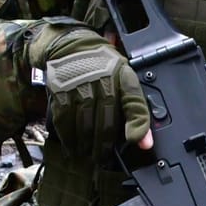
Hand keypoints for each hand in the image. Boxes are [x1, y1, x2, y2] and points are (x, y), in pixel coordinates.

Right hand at [27, 24, 151, 155]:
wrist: (74, 47)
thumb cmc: (104, 69)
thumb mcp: (125, 82)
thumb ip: (136, 111)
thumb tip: (145, 143)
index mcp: (121, 78)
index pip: (134, 103)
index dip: (138, 125)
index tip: (136, 143)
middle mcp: (101, 82)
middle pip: (105, 123)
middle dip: (104, 146)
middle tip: (102, 159)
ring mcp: (78, 87)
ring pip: (84, 126)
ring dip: (85, 145)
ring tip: (87, 155)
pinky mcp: (60, 92)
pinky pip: (64, 121)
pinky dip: (68, 137)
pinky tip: (72, 145)